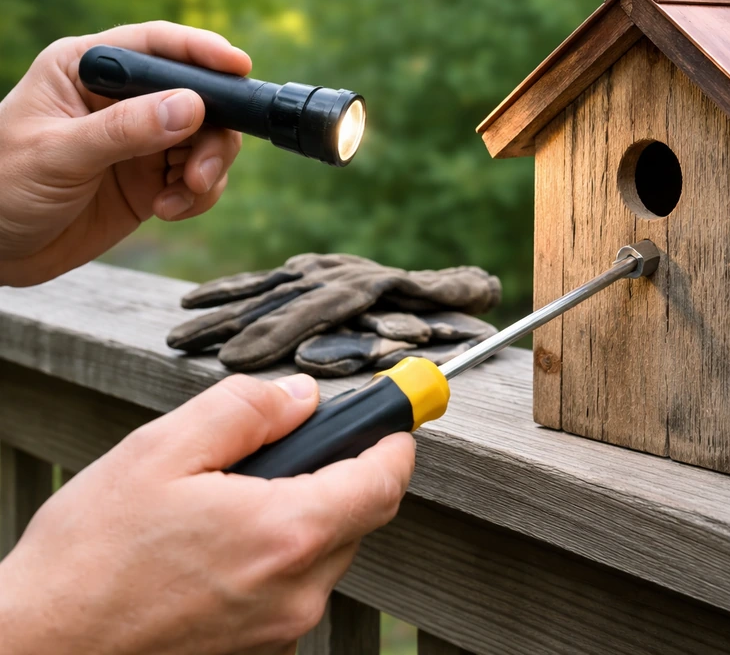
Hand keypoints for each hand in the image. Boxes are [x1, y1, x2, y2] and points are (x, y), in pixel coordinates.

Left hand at [0, 21, 251, 285]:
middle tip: (199, 174)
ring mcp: (141, 140)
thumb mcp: (59, 154)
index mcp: (88, 70)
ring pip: (207, 140)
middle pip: (198, 98)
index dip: (201, 52)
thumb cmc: (2, 186)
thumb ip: (125, 130)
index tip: (238, 67)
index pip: (155, 46)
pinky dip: (197, 196)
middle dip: (211, 136)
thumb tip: (192, 106)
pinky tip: (167, 211)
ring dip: (206, 171)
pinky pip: (198, 179)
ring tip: (180, 197)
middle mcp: (122, 100)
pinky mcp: (152, 179)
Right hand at [0, 373, 414, 654]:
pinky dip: (278, 556)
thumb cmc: (91, 554)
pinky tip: (217, 549)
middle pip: (358, 515)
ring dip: (303, 516)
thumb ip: (246, 410)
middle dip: (338, 474)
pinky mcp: (260, 652)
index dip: (394, 444)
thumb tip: (302, 396)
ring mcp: (282, 630)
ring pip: (326, 552)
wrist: (40, 648)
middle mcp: (299, 589)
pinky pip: (294, 588)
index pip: (384, 482)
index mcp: (287, 532)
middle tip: (283, 452)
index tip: (393, 421)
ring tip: (231, 503)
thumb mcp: (162, 451)